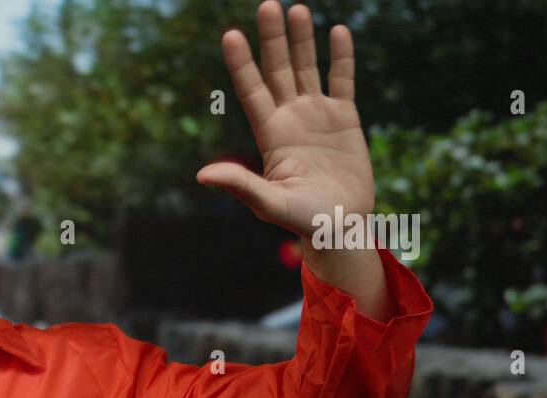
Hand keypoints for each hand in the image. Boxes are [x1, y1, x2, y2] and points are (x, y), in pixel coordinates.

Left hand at [197, 1, 373, 237]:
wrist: (339, 226)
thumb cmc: (301, 221)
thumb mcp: (268, 203)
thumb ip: (240, 185)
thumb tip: (202, 176)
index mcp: (269, 134)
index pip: (251, 91)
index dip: (241, 64)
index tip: (230, 35)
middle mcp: (289, 118)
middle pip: (277, 70)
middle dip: (272, 39)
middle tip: (267, 4)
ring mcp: (316, 115)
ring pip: (307, 69)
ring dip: (302, 40)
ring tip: (296, 9)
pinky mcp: (344, 118)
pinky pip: (341, 80)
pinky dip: (341, 57)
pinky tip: (337, 31)